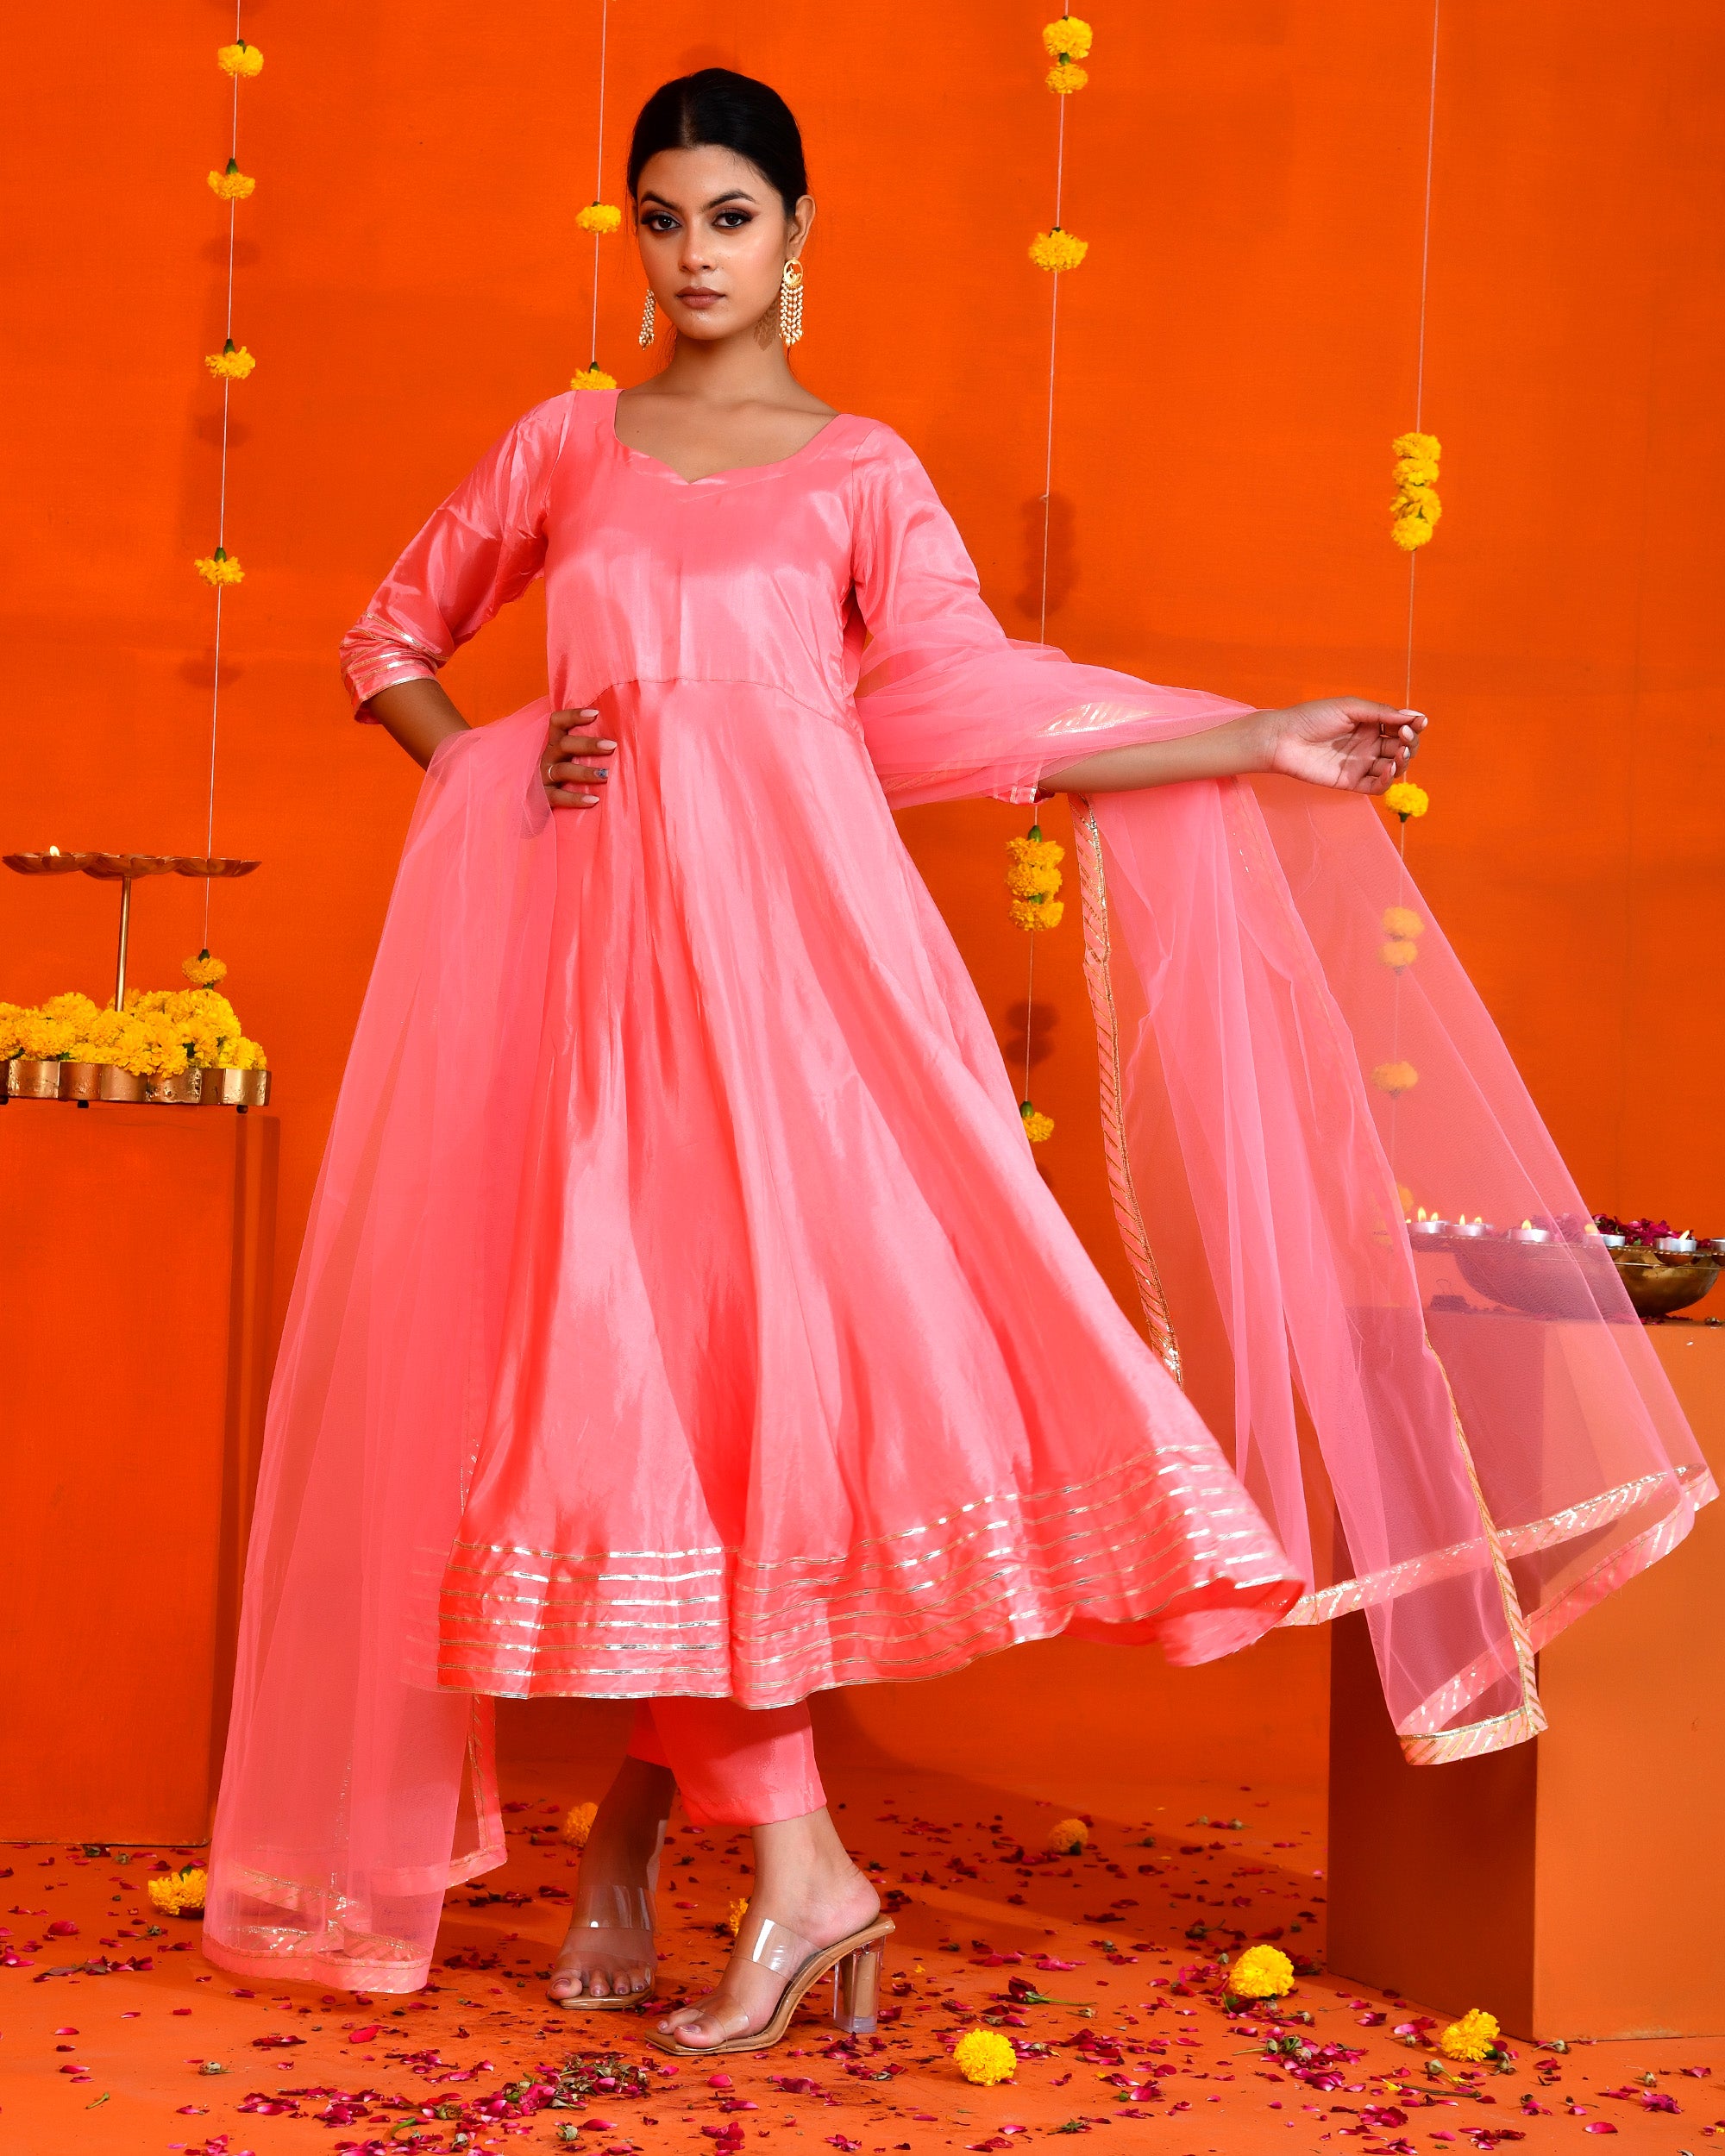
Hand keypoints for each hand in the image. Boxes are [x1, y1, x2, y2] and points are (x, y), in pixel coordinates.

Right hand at [544, 708, 616, 807]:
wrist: (538, 809)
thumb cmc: (565, 780)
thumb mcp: (571, 759)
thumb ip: (588, 749)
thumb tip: (620, 741)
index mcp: (555, 745)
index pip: (557, 722)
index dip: (573, 715)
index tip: (595, 713)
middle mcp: (548, 758)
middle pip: (564, 745)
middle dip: (588, 744)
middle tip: (612, 746)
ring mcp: (544, 777)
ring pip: (563, 770)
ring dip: (586, 772)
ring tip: (606, 775)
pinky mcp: (543, 798)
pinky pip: (558, 797)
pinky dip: (576, 798)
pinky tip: (593, 800)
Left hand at [1255, 698, 1426, 795]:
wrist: (1283, 739)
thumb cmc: (1312, 717)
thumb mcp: (1349, 708)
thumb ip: (1381, 713)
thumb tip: (1414, 717)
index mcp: (1370, 723)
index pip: (1401, 726)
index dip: (1413, 725)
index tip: (1419, 722)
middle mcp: (1369, 743)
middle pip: (1402, 747)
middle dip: (1410, 742)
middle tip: (1405, 736)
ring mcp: (1361, 763)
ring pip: (1393, 767)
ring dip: (1402, 761)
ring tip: (1396, 754)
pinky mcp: (1351, 781)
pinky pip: (1376, 785)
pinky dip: (1387, 780)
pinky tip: (1389, 769)